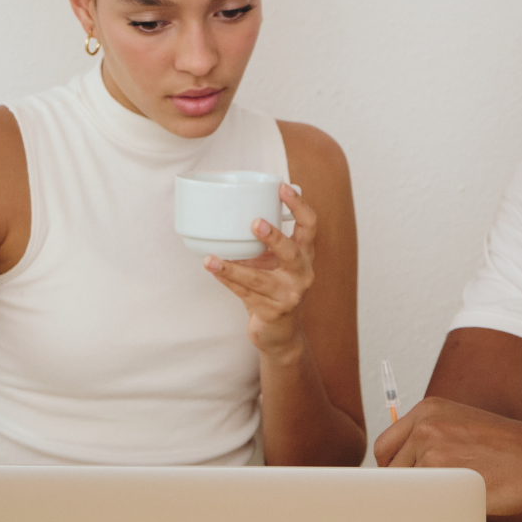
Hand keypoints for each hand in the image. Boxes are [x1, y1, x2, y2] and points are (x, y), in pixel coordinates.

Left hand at [204, 182, 317, 356]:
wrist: (280, 333)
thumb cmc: (275, 288)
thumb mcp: (277, 263)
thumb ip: (265, 242)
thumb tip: (232, 211)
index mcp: (305, 255)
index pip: (310, 226)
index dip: (299, 206)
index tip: (282, 187)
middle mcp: (303, 274)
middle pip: (292, 253)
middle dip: (274, 238)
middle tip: (255, 223)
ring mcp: (289, 295)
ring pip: (258, 279)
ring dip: (232, 268)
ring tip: (211, 259)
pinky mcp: (273, 312)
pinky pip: (245, 294)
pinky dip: (227, 281)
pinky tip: (213, 270)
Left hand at [372, 397, 521, 517]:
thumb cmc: (509, 452)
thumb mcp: (463, 427)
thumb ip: (430, 440)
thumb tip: (398, 473)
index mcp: (428, 409)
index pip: (384, 447)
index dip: (393, 472)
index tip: (404, 488)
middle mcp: (425, 424)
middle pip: (388, 469)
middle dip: (402, 488)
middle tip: (428, 500)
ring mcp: (433, 448)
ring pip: (404, 488)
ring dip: (420, 500)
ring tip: (451, 500)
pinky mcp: (445, 475)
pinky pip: (421, 501)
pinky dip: (431, 510)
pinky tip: (454, 508)